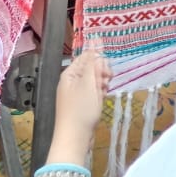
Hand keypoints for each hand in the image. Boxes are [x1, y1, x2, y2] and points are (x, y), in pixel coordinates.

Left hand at [48, 48, 111, 163]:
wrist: (74, 138)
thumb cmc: (80, 109)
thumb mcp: (89, 82)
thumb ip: (93, 60)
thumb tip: (94, 38)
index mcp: (70, 73)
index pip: (88, 56)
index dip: (99, 63)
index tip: (105, 73)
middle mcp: (72, 81)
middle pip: (93, 68)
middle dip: (101, 75)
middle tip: (103, 85)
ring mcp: (77, 92)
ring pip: (95, 80)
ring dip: (101, 86)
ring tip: (100, 96)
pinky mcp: (82, 103)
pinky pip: (94, 92)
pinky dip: (99, 95)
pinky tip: (99, 101)